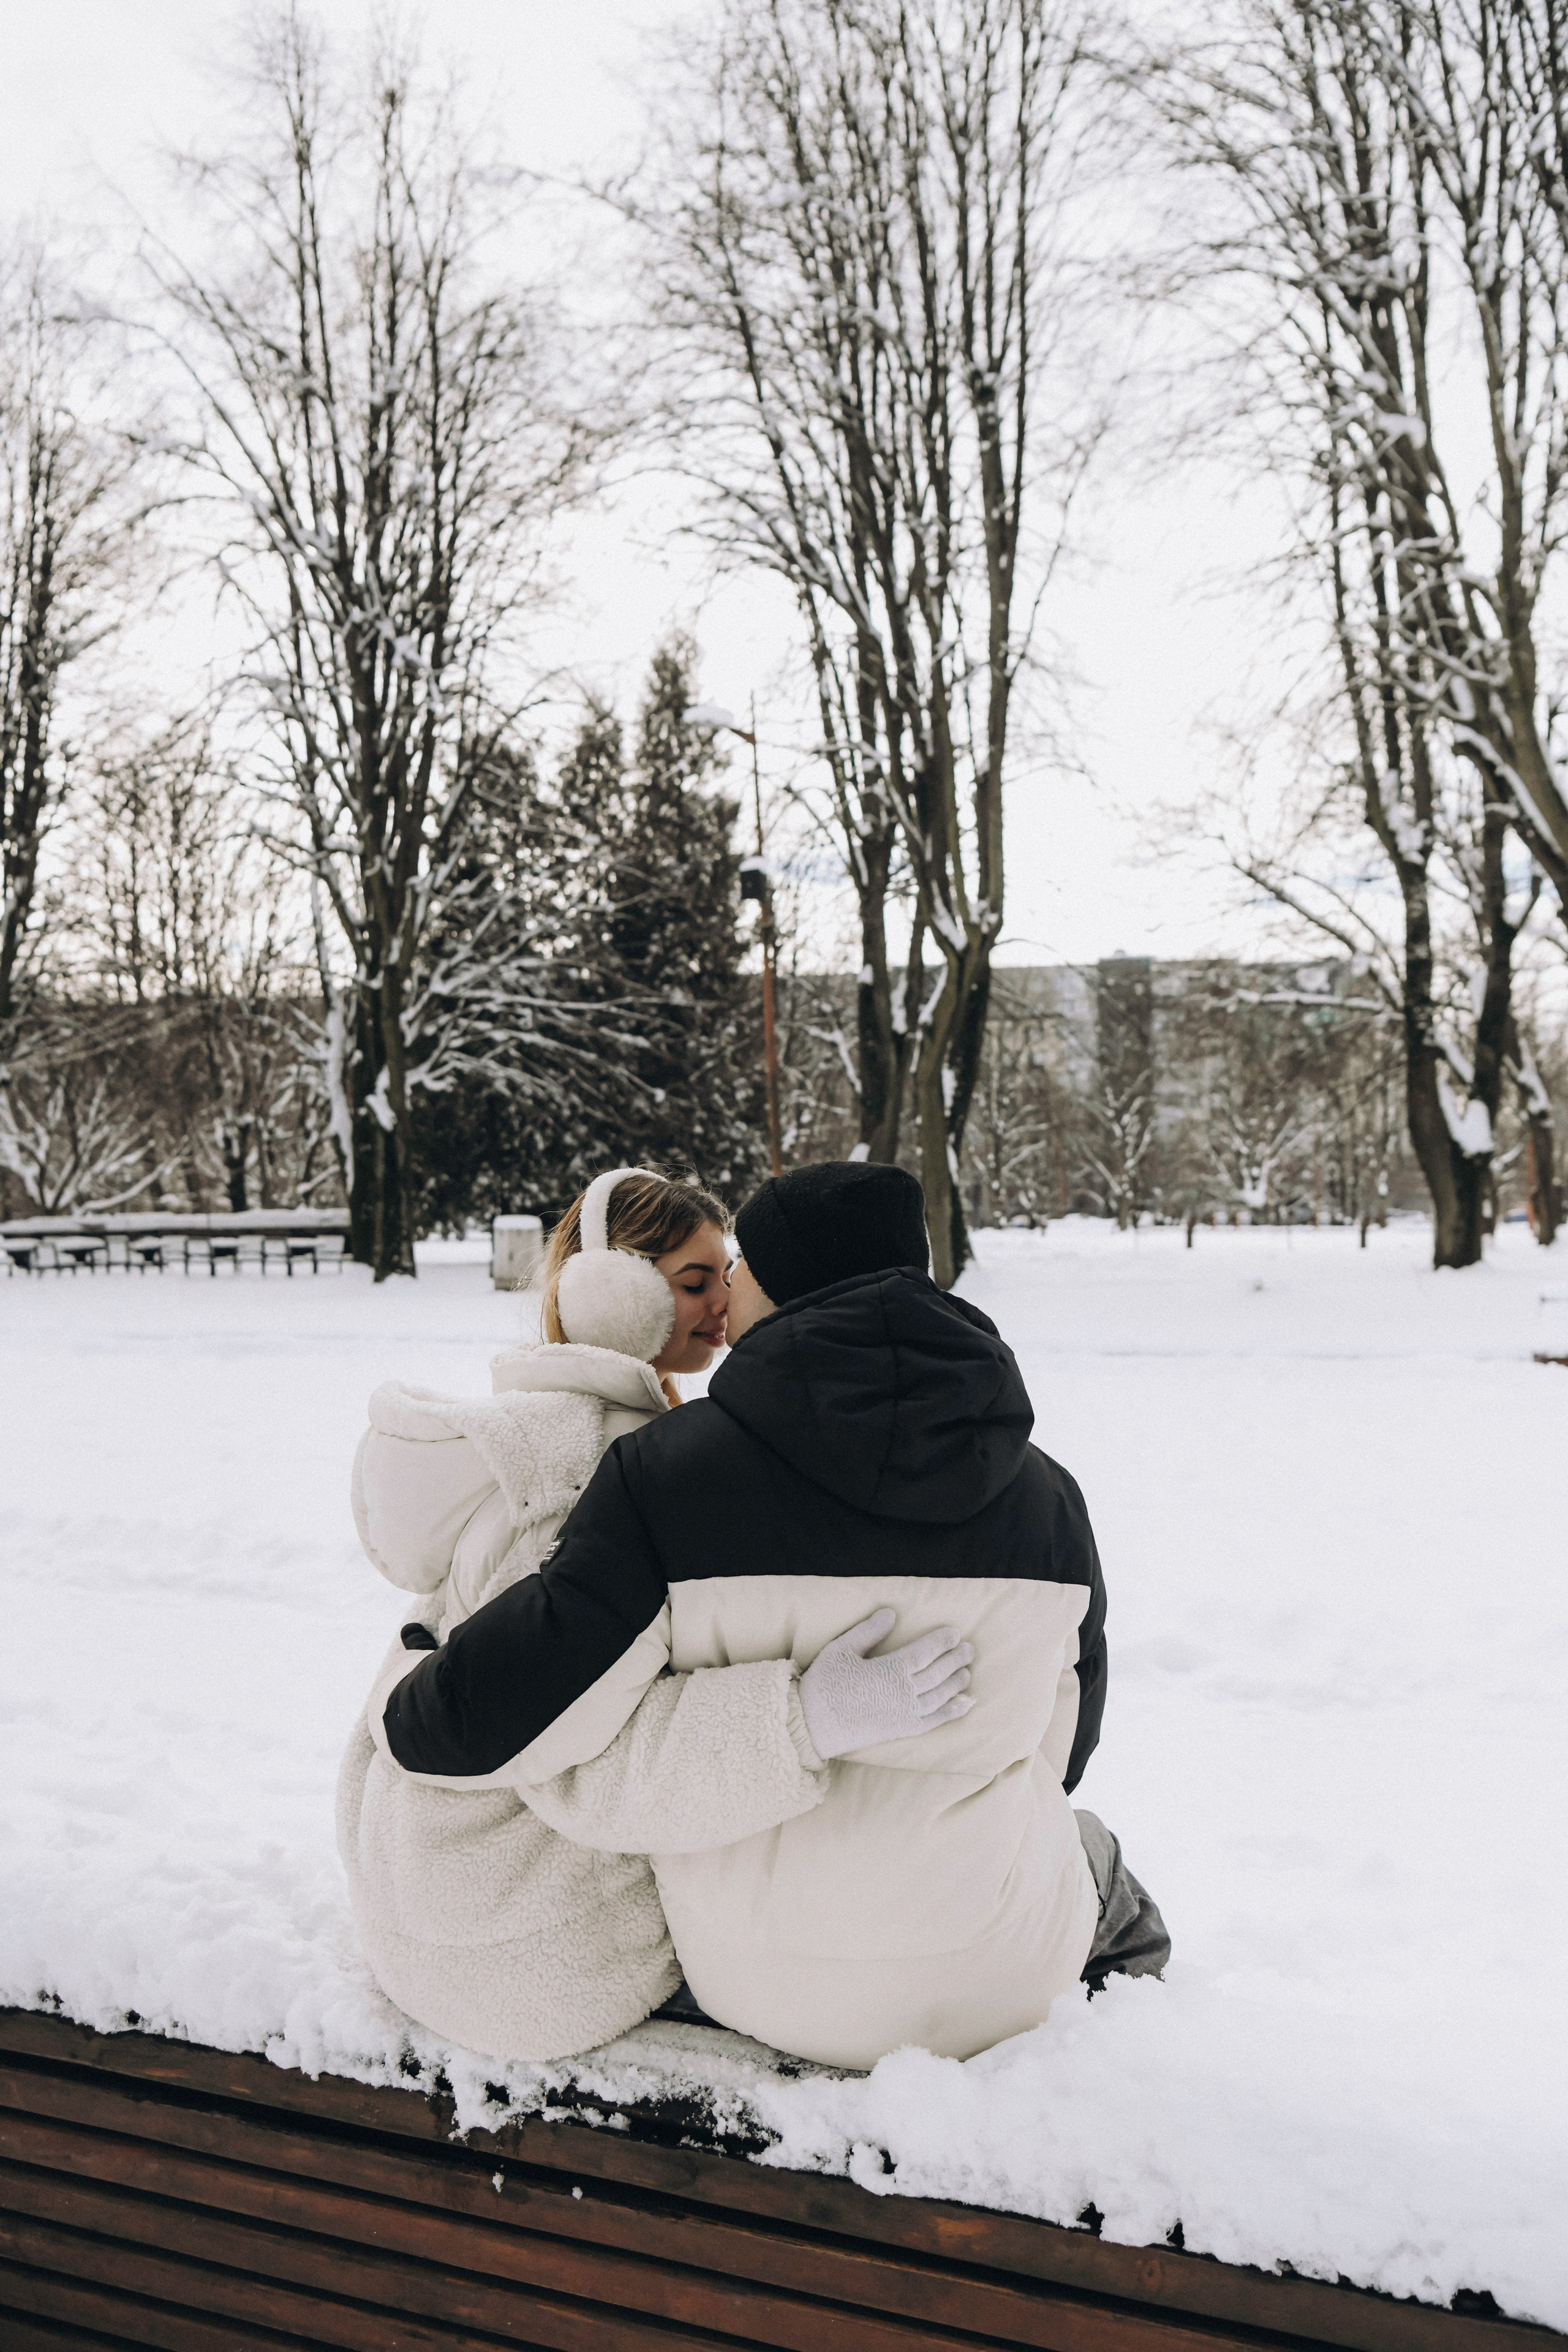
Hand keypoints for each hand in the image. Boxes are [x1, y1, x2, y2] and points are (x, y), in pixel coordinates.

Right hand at [797, 1607, 973, 1761]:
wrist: (812, 1725)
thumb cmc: (824, 1684)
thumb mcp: (841, 1650)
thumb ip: (868, 1632)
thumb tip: (891, 1613)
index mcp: (889, 1670)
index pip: (925, 1653)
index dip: (942, 1642)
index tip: (955, 1633)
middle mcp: (903, 1693)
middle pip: (938, 1673)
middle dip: (955, 1659)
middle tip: (969, 1649)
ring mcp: (904, 1714)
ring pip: (939, 1696)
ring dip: (956, 1683)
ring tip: (966, 1672)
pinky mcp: (901, 1730)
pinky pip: (934, 1721)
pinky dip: (952, 1712)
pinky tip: (965, 1704)